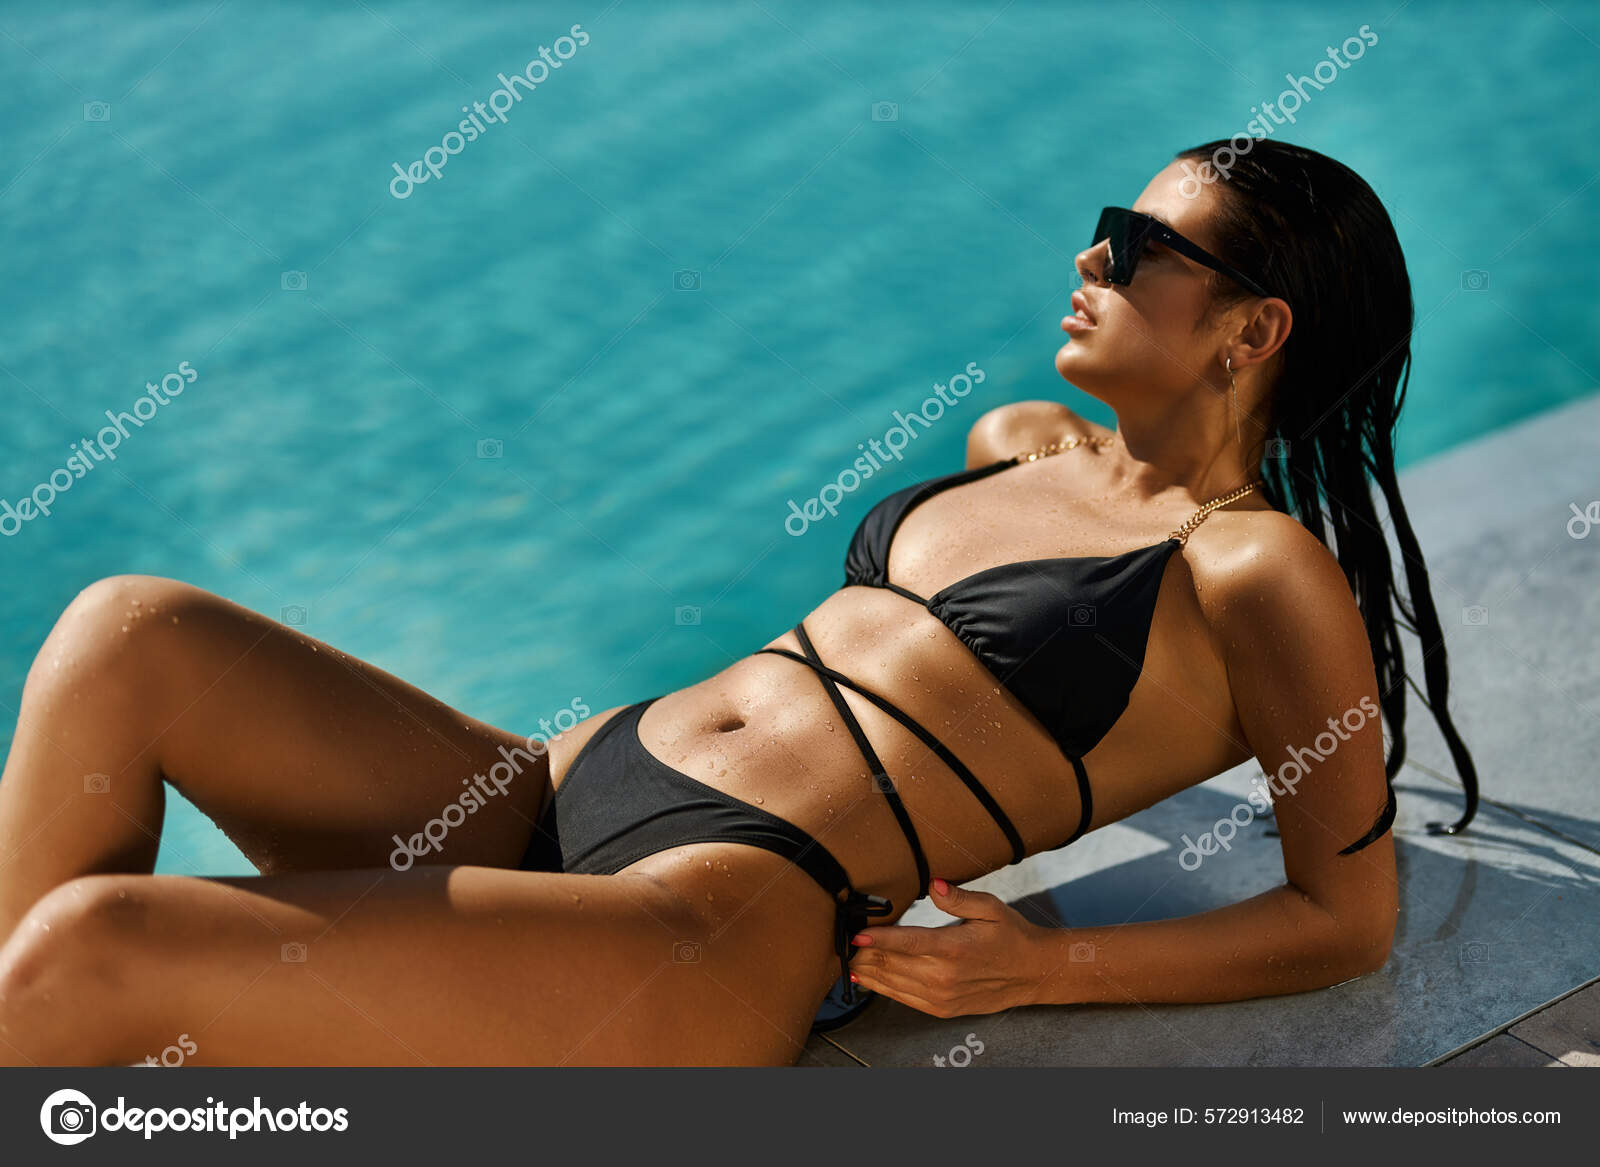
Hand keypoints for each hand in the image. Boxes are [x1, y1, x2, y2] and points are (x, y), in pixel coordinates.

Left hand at [846, 878, 1049, 1016]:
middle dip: (864, 953)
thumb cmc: (1011, 935)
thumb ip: (959, 897)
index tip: (856, 934)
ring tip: (846, 957)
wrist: (1032, 973)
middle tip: (840, 939)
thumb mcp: (991, 908)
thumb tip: (934, 884)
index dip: (878, 939)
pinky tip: (865, 979)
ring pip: (893, 983)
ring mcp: (941, 996)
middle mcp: (945, 976)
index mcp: (954, 948)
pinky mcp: (941, 1008)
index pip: (908, 943)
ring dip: (867, 971)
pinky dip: (881, 989)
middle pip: (892, 965)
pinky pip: (903, 999)